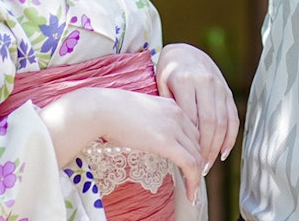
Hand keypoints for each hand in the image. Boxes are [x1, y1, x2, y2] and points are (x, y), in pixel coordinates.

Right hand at [40, 87, 205, 201]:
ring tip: (193, 190)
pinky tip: (191, 193)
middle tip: (193, 179)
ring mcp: (174, 127)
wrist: (101, 109)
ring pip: (196, 155)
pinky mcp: (167, 142)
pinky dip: (193, 180)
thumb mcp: (139, 112)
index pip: (193, 129)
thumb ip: (151, 121)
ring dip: (197, 175)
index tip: (190, 164)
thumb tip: (150, 136)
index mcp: (171, 105)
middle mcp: (177, 113)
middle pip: (198, 142)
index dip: (194, 148)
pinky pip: (189, 164)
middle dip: (198, 162)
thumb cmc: (111, 111)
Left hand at [156, 43, 238, 175]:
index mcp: (184, 80)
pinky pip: (233, 117)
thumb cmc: (167, 73)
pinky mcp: (227, 91)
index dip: (190, 141)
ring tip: (208, 164)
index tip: (185, 159)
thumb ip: (168, 107)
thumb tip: (174, 138)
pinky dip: (230, 137)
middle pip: (210, 122)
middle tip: (199, 168)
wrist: (185, 52)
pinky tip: (223, 152)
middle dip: (206, 149)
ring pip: (223, 121)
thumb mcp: (160, 85)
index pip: (191, 117)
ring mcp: (219, 86)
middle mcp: (205, 81)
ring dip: (217, 146)